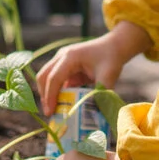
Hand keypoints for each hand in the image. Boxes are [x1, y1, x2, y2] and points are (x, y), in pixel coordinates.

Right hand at [35, 21, 151, 114]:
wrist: (114, 46)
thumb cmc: (111, 58)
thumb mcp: (108, 76)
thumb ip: (100, 93)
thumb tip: (94, 114)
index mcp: (70, 57)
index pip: (54, 78)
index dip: (50, 96)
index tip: (50, 112)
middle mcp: (62, 57)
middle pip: (43, 76)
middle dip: (44, 95)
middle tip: (49, 113)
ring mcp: (61, 60)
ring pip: (46, 78)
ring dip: (48, 94)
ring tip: (54, 111)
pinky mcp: (65, 66)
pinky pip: (56, 80)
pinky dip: (56, 92)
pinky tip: (63, 104)